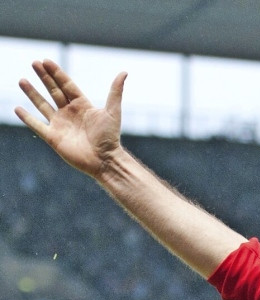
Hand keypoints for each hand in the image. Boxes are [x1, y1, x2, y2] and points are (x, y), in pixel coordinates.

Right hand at [16, 59, 126, 177]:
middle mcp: (69, 113)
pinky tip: (17, 108)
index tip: (46, 61)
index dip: (56, 73)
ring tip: (22, 81)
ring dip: (32, 93)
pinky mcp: (53, 137)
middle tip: (34, 63)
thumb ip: (115, 92)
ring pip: (42, 105)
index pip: (66, 85)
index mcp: (82, 105)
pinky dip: (27, 117)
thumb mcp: (112, 111)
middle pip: (53, 91)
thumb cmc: (110, 137)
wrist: (104, 160)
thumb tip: (124, 72)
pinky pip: (37, 125)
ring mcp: (60, 124)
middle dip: (44, 77)